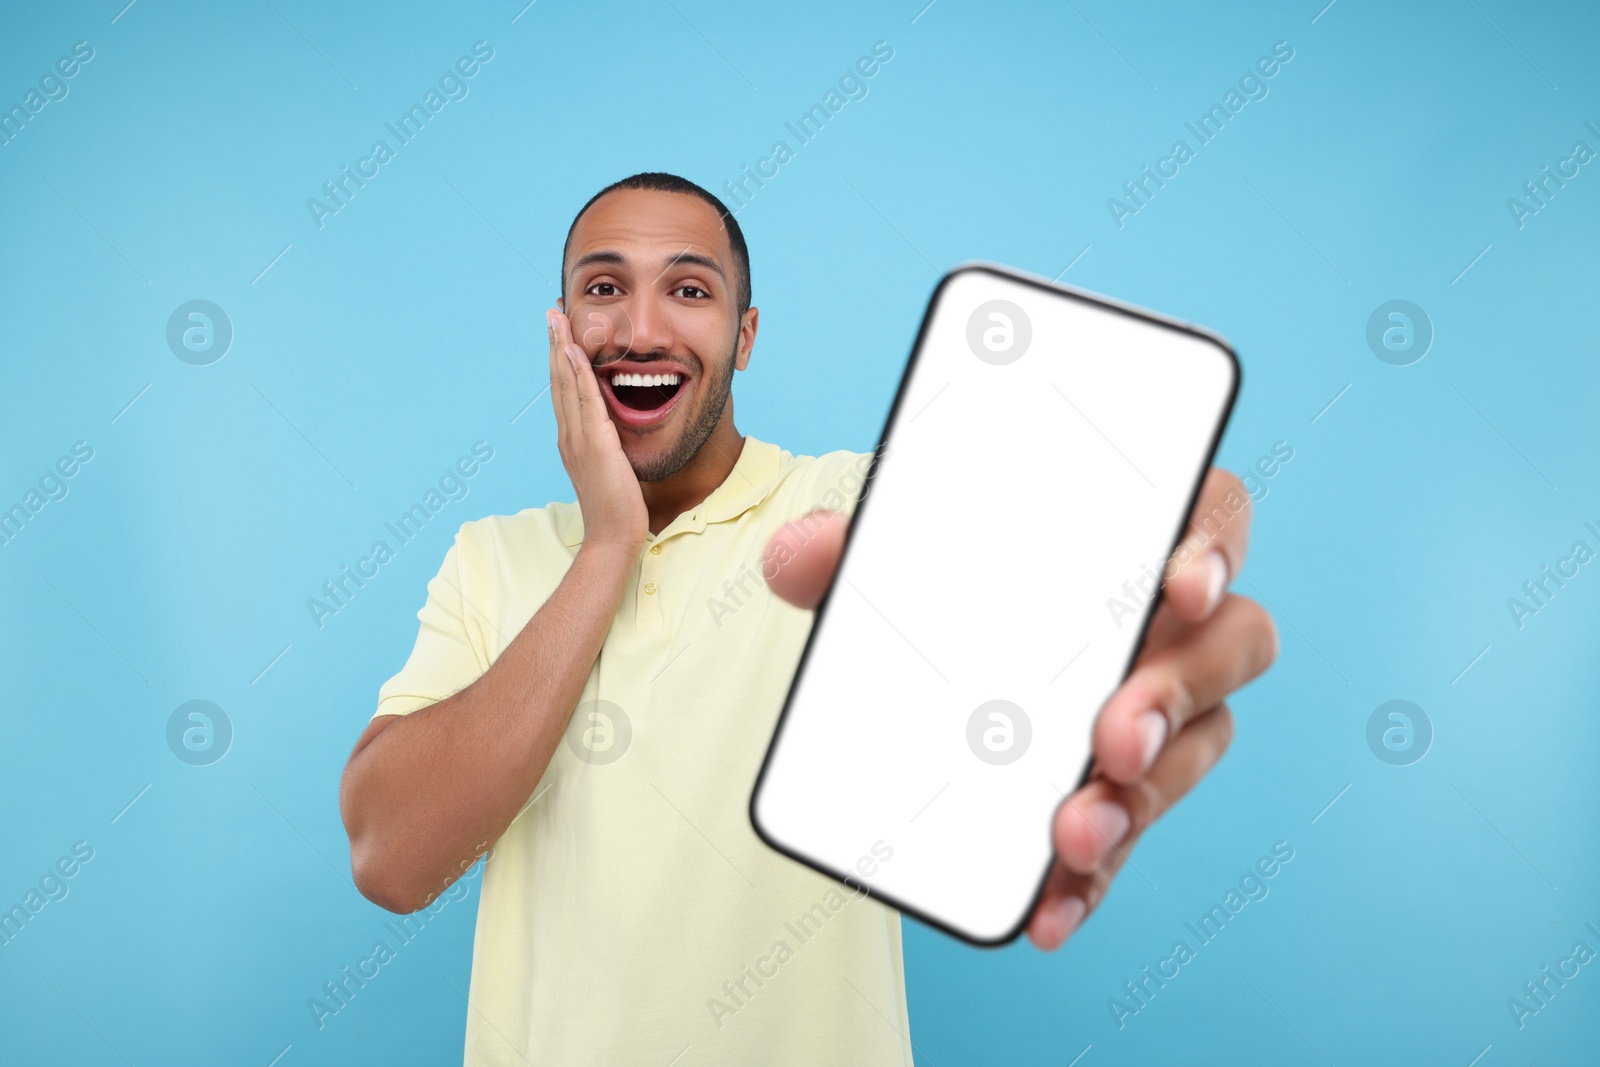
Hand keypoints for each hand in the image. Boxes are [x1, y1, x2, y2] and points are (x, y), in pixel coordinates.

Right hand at [548, 307, 646, 551]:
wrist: (614, 538)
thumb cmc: (618, 510)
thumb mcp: (611, 470)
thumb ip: (609, 448)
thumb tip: (614, 435)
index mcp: (572, 441)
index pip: (563, 392)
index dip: (561, 360)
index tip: (560, 333)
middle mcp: (569, 436)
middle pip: (558, 380)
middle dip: (555, 344)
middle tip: (552, 313)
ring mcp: (578, 439)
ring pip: (566, 384)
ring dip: (562, 348)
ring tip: (558, 318)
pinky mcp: (594, 444)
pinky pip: (585, 400)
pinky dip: (578, 373)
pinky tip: (576, 350)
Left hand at [761, 469, 1277, 949]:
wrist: (922, 662)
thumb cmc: (942, 585)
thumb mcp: (893, 562)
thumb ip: (847, 552)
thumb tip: (796, 556)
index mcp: (1128, 539)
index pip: (1210, 516)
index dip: (1212, 547)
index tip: (1179, 588)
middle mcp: (1161, 626)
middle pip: (1229, 643)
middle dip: (1178, 692)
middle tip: (1114, 737)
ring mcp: (1155, 713)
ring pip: (1192, 749)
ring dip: (1140, 799)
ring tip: (1071, 835)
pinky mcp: (1118, 791)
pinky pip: (1129, 836)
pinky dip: (1094, 879)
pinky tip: (1050, 911)